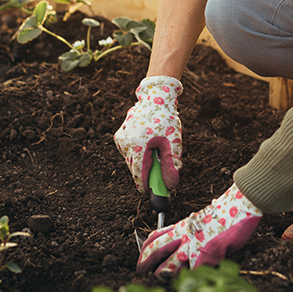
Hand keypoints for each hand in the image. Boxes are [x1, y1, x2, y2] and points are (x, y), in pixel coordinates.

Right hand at [114, 76, 182, 192]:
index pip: (139, 175)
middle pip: (134, 170)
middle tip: (159, 173)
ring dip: (142, 162)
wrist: (155, 98)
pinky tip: (147, 143)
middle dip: (146, 174)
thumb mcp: (173, 144)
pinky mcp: (118, 136)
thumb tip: (170, 187)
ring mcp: (120, 140)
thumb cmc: (167, 121)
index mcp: (139, 146)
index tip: (154, 193)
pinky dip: (138, 153)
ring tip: (155, 150)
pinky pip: (128, 153)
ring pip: (131, 162)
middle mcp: (125, 144)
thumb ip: (171, 166)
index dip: (147, 186)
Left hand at [137, 184, 261, 274]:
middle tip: (141, 273)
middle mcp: (184, 235)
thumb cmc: (226, 213)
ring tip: (163, 282)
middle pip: (156, 250)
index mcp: (183, 226)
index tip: (141, 258)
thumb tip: (188, 247)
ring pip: (170, 266)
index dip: (145, 249)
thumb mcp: (202, 220)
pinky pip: (194, 271)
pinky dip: (191, 279)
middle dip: (145, 263)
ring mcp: (194, 245)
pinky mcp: (207, 254)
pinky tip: (190, 283)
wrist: (240, 204)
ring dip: (165, 276)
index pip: (156, 236)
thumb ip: (192, 233)